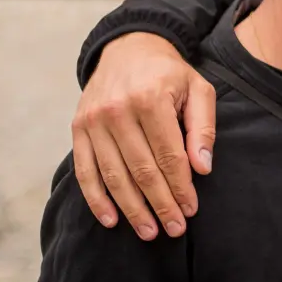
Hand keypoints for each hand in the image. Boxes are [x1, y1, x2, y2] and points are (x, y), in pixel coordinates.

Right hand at [72, 32, 216, 239]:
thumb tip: (202, 168)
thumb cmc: (169, 74)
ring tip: (149, 232)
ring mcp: (93, 120)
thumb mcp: (198, 89)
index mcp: (150, 98)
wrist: (127, 49)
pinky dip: (96, 199)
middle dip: (160, 204)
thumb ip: (203, 127)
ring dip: (132, 209)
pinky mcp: (78, 128)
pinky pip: (85, 170)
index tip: (191, 210)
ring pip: (114, 175)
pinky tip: (111, 220)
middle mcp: (117, 110)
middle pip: (141, 170)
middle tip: (174, 229)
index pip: (168, 155)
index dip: (181, 187)